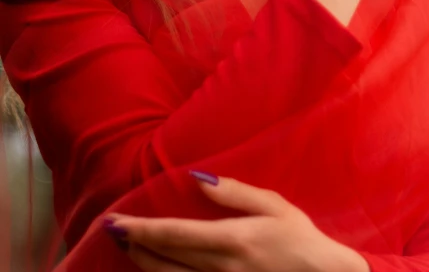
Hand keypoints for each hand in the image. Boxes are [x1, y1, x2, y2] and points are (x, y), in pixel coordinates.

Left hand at [103, 172, 369, 271]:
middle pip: (165, 259)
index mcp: (233, 240)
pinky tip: (157, 270)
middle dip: (136, 244)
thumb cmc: (302, 241)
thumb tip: (196, 179)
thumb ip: (234, 193)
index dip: (141, 229)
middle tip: (114, 231)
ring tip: (130, 248)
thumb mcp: (274, 206)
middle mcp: (222, 270)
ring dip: (144, 264)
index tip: (116, 222)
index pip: (174, 234)